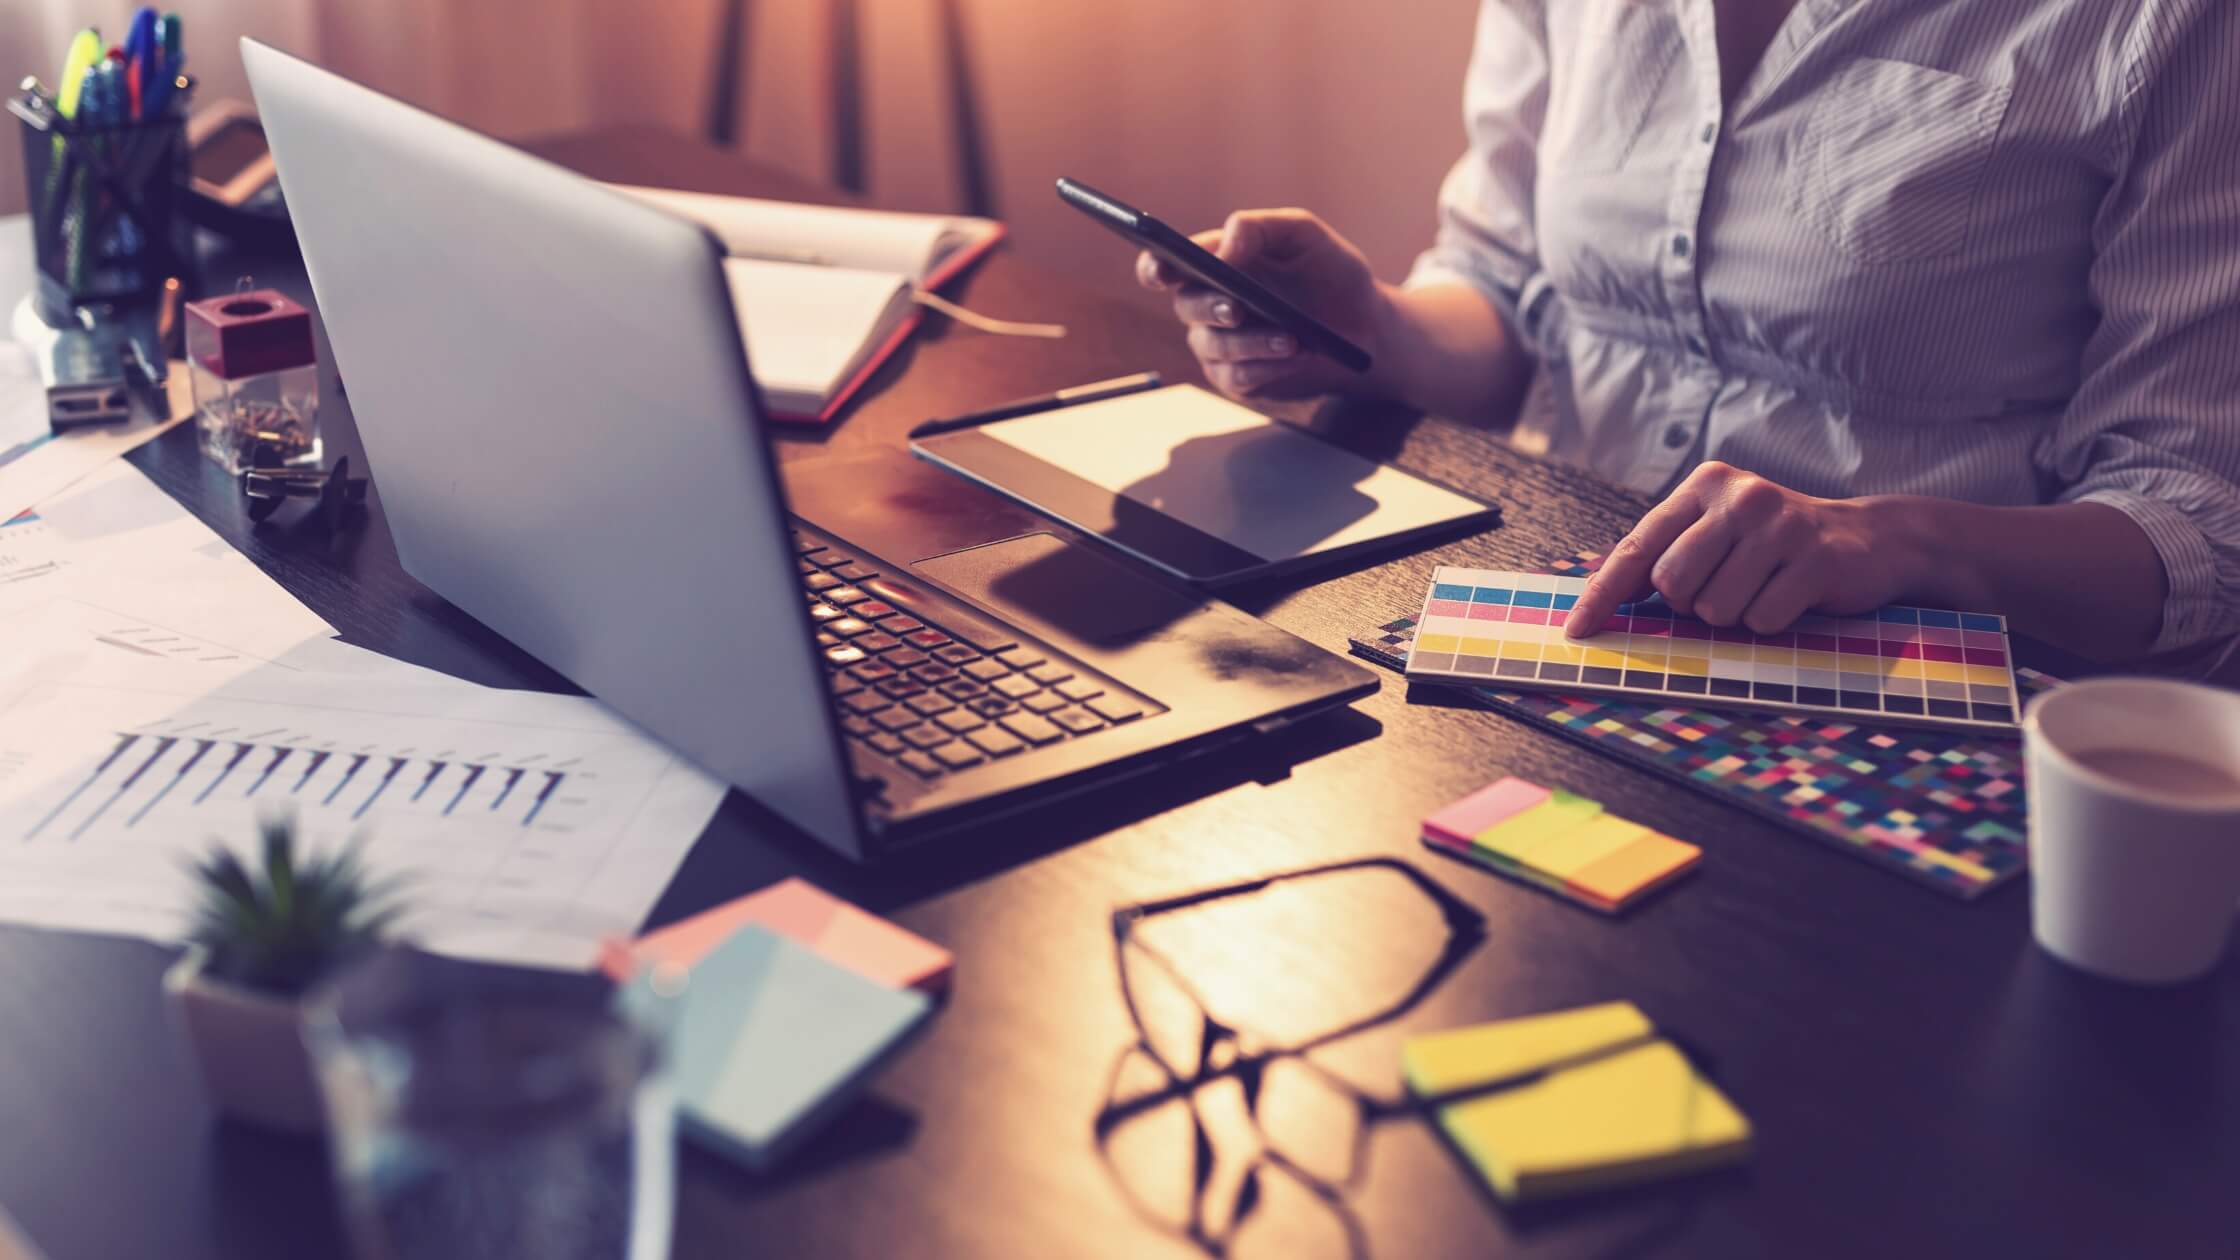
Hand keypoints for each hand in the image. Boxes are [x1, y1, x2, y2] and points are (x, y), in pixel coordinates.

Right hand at [1136, 208, 1390, 401]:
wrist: (1364, 324)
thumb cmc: (1329, 273)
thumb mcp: (1304, 236)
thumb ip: (1260, 227)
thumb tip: (1224, 246)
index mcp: (1213, 263)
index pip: (1165, 266)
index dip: (1154, 267)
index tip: (1162, 270)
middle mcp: (1207, 305)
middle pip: (1186, 307)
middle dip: (1211, 307)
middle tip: (1237, 309)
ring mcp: (1220, 345)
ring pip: (1214, 346)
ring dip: (1250, 343)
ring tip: (1291, 339)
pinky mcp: (1239, 379)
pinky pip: (1237, 377)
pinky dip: (1266, 366)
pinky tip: (1296, 356)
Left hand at [1563, 463, 1916, 637]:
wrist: (1869, 539)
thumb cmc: (1774, 546)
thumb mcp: (1717, 534)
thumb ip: (1665, 555)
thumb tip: (1602, 599)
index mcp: (1704, 486)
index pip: (1636, 548)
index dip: (1603, 595)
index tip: (1577, 632)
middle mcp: (1739, 497)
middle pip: (1672, 584)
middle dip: (1691, 602)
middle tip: (1729, 584)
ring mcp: (1780, 526)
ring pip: (1715, 608)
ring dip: (1735, 614)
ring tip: (1764, 586)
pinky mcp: (1815, 560)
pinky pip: (1762, 620)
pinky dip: (1771, 621)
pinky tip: (1791, 595)